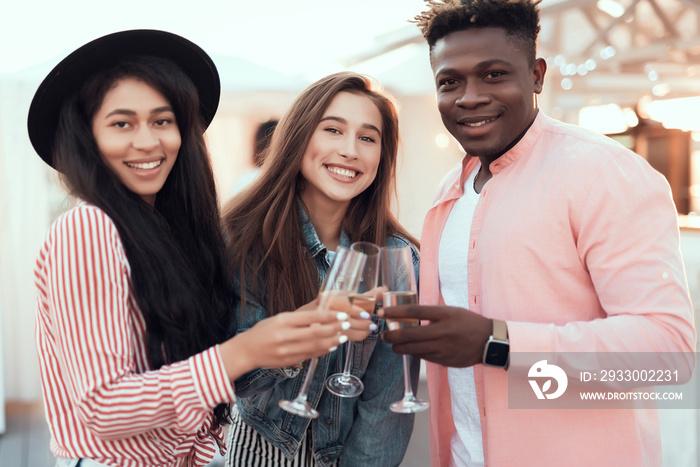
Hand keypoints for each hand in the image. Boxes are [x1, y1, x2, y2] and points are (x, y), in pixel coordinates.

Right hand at [219, 309, 350, 380]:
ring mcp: (286, 350)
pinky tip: (331, 346)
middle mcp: (284, 336)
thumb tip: (321, 316)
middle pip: (315, 332)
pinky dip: (322, 350)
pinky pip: (310, 355)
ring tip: (342, 336)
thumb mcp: (278, 319)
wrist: (246, 351)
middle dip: (334, 328)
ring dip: (332, 340)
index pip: (310, 317)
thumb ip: (297, 319)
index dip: (329, 316)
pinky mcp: (288, 361)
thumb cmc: (263, 331)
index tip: (342, 314)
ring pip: (315, 345)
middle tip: (346, 323)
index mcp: (282, 321)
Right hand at [303, 296, 374, 341]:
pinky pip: (336, 340)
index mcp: (327, 297)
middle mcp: (321, 309)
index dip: (355, 309)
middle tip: (372, 325)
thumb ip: (365, 296)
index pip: (341, 303)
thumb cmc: (331, 307)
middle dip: (360, 323)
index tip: (367, 314)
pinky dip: (347, 338)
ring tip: (368, 331)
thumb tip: (384, 289)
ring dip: (357, 332)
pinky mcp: (317, 336)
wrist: (304, 319)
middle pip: (343, 317)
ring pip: (341, 330)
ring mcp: (318, 324)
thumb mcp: (346, 299)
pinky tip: (356, 335)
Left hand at [378, 305, 491, 367]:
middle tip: (384, 335)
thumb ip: (431, 313)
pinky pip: (424, 357)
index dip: (395, 312)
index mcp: (444, 315)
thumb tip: (408, 315)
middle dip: (392, 336)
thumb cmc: (468, 322)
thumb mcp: (451, 311)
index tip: (382, 313)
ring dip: (400, 348)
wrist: (489, 341)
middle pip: (409, 334)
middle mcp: (443, 331)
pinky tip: (411, 350)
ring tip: (394, 345)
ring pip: (414, 349)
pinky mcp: (444, 361)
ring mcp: (443, 348)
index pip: (414, 311)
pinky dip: (415, 353)